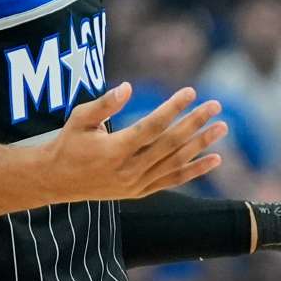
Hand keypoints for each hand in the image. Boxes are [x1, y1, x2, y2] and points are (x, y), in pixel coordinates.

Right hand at [43, 83, 228, 202]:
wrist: (57, 180)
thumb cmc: (69, 143)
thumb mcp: (79, 118)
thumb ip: (104, 104)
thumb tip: (127, 87)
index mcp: (114, 150)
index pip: (151, 126)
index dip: (172, 108)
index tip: (190, 92)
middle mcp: (129, 170)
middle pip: (170, 144)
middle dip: (194, 123)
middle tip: (215, 105)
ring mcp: (136, 184)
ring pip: (176, 163)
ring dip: (201, 144)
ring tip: (222, 127)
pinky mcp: (140, 192)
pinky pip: (173, 181)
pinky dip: (195, 170)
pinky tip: (215, 158)